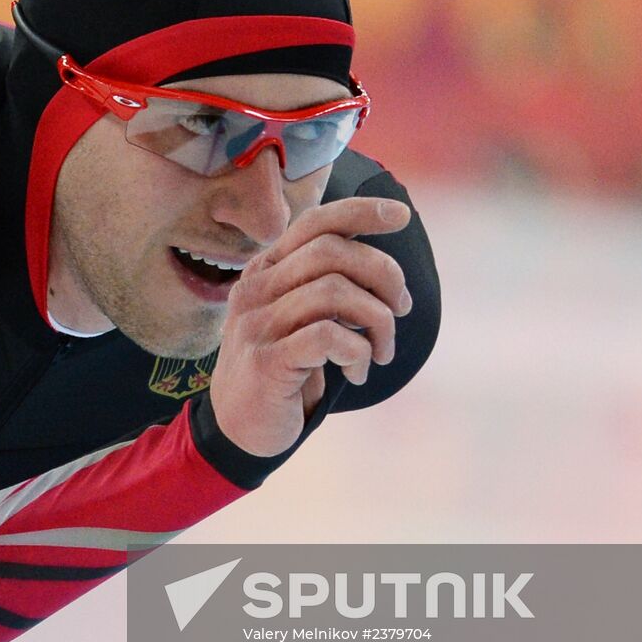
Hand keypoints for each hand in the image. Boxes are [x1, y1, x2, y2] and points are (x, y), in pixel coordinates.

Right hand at [209, 197, 412, 457]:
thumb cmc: (282, 369)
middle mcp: (255, 289)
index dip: (361, 212)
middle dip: (383, 275)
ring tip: (381, 351)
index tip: (402, 216)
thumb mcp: (297, 318)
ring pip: (336, 292)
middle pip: (332, 252)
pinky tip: (358, 371)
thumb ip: (324, 287)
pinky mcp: (266, 361)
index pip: (314, 223)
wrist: (239, 429)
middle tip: (402, 309)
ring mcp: (256, 324)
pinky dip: (358, 352)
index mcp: (265, 271)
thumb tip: (386, 271)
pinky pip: (328, 336)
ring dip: (378, 322)